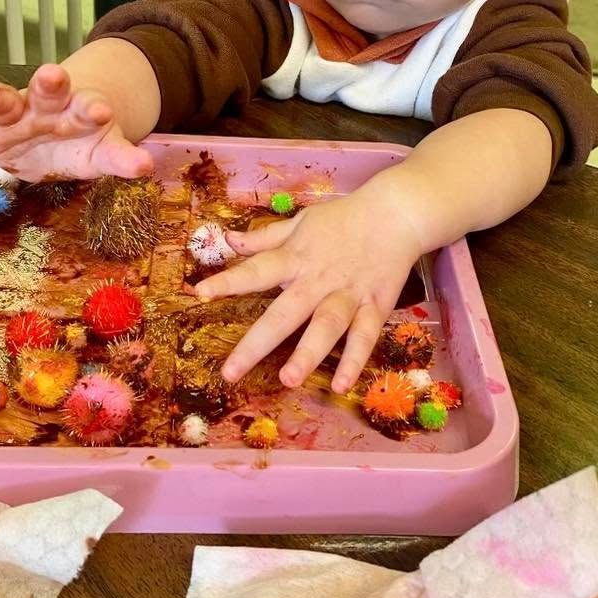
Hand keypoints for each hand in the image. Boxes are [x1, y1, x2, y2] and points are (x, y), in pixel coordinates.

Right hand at [0, 62, 154, 181]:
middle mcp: (42, 105)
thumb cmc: (78, 139)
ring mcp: (10, 115)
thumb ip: (120, 159)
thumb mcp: (102, 152)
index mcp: (76, 110)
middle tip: (52, 74)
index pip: (86, 107)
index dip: (92, 109)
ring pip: (0, 101)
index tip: (104, 110)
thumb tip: (147, 167)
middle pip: (45, 91)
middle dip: (48, 83)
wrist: (54, 133)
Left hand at [195, 180, 423, 392]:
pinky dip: (355, 361)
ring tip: (287, 379)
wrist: (396, 213)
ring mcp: (348, 295)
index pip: (257, 270)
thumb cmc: (343, 219)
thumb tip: (228, 240)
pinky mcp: (375, 307)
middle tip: (230, 372)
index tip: (200, 294)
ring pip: (325, 328)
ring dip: (307, 354)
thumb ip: (264, 237)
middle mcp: (318, 280)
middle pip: (284, 313)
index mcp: (296, 258)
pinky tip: (342, 385)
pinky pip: (364, 337)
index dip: (229, 281)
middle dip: (256, 344)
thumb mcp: (301, 222)